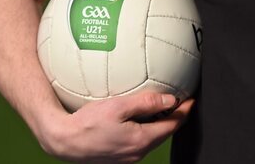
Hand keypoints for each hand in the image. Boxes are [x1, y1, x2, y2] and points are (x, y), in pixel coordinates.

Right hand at [39, 92, 194, 163]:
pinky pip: (141, 141)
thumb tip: (171, 100)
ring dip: (161, 123)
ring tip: (165, 106)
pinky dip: (148, 128)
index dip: (184, 110)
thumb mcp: (119, 106)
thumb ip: (146, 103)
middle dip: (175, 116)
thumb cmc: (87, 123)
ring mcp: (129, 156)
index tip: (190, 98)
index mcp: (141, 140)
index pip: (173, 125)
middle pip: (165, 132)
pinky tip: (142, 117)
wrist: (64, 141)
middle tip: (181, 100)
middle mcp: (138, 152)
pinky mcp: (120, 156)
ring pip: (153, 137)